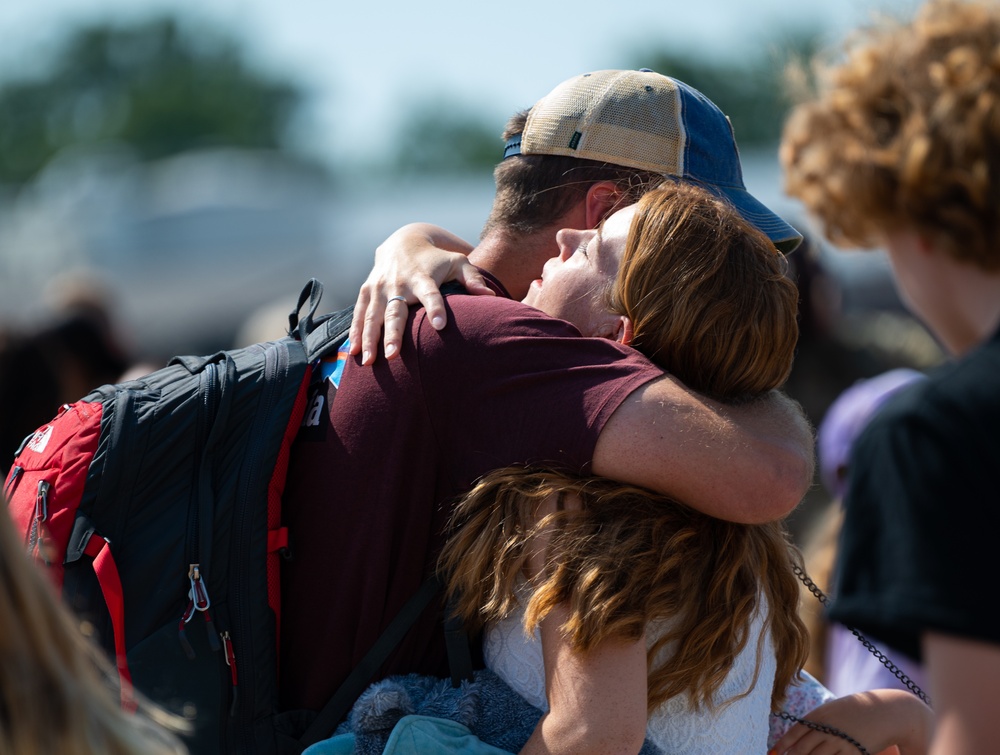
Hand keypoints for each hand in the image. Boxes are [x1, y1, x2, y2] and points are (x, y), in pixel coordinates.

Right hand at [349, 223, 492, 364]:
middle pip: (396, 311)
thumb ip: (474, 279)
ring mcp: (380, 287)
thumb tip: (492, 296)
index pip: (431, 294)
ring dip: (369, 339)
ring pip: (373, 316)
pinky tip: (352, 352)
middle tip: (392, 356)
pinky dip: (355, 332)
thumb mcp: (457, 263)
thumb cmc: (436, 259)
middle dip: (392, 334)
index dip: (435, 308)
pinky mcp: (367, 291)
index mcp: (423, 278)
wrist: (405, 241)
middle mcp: (399, 283)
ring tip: (368, 362)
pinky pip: (359, 314)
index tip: (440, 326)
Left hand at [771, 689, 931, 754]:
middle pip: (803, 749)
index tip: (773, 752)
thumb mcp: (834, 710)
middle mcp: (827, 729)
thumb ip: (818, 722)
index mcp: (819, 715)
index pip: (795, 732)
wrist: (888, 711)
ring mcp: (841, 743)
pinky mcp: (854, 753)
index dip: (783, 744)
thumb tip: (802, 734)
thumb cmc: (859, 710)